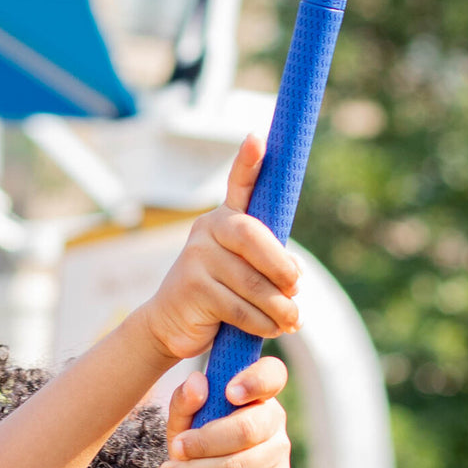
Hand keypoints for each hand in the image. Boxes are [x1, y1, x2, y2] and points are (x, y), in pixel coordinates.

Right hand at [140, 136, 300, 363]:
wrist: (171, 324)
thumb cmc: (217, 294)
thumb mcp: (241, 269)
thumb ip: (264, 261)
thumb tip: (294, 274)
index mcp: (223, 218)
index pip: (239, 185)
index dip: (248, 163)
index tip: (257, 139)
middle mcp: (206, 229)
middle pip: (253, 237)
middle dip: (281, 267)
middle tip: (297, 289)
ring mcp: (195, 257)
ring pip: (250, 281)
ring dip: (278, 306)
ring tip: (291, 320)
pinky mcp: (192, 288)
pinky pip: (238, 306)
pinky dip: (261, 322)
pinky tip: (272, 329)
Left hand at [158, 358, 290, 467]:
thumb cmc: (197, 454)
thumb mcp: (183, 426)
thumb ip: (185, 402)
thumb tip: (197, 381)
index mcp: (256, 397)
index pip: (271, 375)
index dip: (254, 381)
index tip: (228, 393)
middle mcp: (274, 424)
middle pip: (246, 429)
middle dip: (203, 442)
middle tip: (175, 450)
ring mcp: (278, 459)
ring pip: (237, 466)